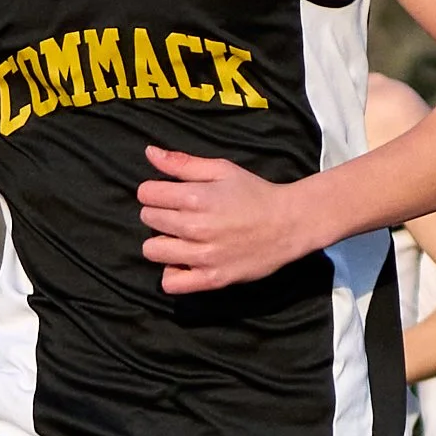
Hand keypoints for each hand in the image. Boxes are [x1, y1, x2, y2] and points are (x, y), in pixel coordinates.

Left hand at [137, 147, 317, 292]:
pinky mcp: (212, 279)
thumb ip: (183, 163)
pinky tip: (184, 262)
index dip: (155, 191)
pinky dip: (172, 273)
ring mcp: (203, 256)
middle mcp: (195, 227)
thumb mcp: (222, 170)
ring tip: (179, 238)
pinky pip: (171, 283)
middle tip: (180, 214)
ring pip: (152, 251)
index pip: (146, 194)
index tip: (168, 195)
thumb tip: (149, 153)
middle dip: (159, 213)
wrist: (288, 224)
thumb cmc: (255, 194)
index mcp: (196, 197)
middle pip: (148, 219)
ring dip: (162, 242)